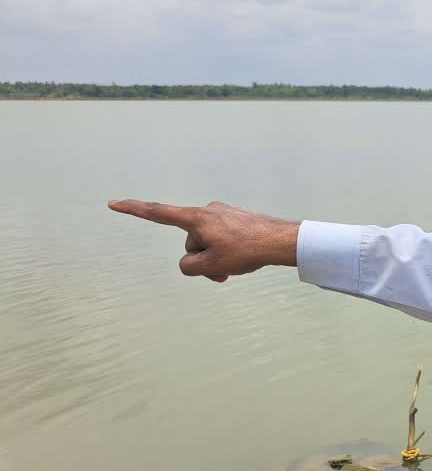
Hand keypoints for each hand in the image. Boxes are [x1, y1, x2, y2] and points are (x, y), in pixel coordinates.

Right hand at [107, 199, 299, 281]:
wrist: (280, 241)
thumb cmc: (246, 251)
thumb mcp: (209, 265)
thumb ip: (189, 266)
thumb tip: (193, 261)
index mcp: (195, 218)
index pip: (157, 213)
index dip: (133, 210)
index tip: (113, 203)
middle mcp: (206, 211)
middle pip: (191, 244)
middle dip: (203, 260)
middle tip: (225, 267)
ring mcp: (222, 215)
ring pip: (208, 246)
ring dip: (218, 259)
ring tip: (238, 263)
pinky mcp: (235, 220)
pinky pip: (223, 242)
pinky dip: (228, 253)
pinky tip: (245, 256)